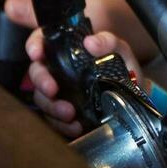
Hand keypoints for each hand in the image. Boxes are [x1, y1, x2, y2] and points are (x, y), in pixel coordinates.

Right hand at [26, 29, 145, 138]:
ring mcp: (59, 90)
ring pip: (42, 98)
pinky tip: (74, 126)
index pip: (41, 41)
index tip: (37, 53)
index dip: (34, 45)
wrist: (132, 91)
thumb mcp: (117, 48)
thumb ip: (107, 41)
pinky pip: (54, 119)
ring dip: (52, 107)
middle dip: (41, 82)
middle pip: (37, 72)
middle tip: (52, 90)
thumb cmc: (120, 64)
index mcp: (64, 48)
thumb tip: (90, 42)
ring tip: (69, 113)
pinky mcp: (63, 110)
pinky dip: (62, 125)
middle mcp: (57, 68)